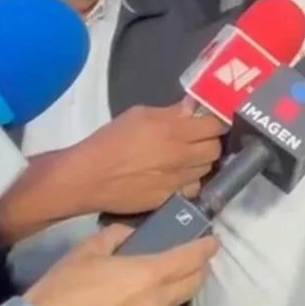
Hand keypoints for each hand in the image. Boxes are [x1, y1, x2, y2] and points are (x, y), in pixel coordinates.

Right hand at [25, 224, 217, 305]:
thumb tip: (129, 234)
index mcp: (149, 273)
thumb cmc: (65, 288)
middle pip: (193, 283)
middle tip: (195, 257)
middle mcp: (157, 300)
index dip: (205, 248)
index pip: (190, 258)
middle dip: (199, 267)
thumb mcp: (87, 250)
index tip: (213, 240)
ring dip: (184, 289)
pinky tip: (156, 303)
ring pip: (180, 304)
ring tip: (176, 278)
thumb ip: (115, 236)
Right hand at [76, 100, 223, 213]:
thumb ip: (171, 112)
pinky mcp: (171, 198)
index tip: (211, 120)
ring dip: (202, 161)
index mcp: (176, 131)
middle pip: (215, 149)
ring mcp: (179, 180)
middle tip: (199, 139)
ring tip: (188, 157)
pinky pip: (193, 188)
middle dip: (211, 142)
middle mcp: (183, 157)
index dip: (216, 122)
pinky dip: (191, 181)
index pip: (215, 126)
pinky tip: (179, 176)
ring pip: (207, 169)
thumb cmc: (111, 140)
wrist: (89, 177)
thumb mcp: (139, 115)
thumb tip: (192, 107)